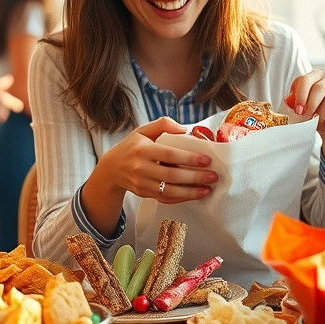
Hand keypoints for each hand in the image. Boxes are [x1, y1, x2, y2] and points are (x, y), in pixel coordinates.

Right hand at [89, 117, 217, 205]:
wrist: (111, 168)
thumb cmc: (131, 147)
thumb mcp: (143, 130)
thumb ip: (163, 124)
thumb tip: (184, 129)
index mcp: (142, 150)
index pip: (169, 154)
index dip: (189, 158)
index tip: (206, 160)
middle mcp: (141, 168)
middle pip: (172, 176)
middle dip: (195, 177)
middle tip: (213, 176)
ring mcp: (142, 184)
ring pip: (169, 191)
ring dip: (191, 192)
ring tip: (208, 189)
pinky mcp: (144, 194)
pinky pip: (165, 199)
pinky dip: (181, 198)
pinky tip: (194, 195)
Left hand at [286, 70, 324, 168]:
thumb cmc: (315, 115)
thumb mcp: (302, 109)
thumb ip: (294, 103)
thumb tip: (289, 101)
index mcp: (315, 76)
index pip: (305, 80)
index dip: (300, 96)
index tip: (297, 110)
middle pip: (319, 88)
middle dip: (311, 104)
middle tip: (307, 116)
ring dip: (323, 111)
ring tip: (319, 119)